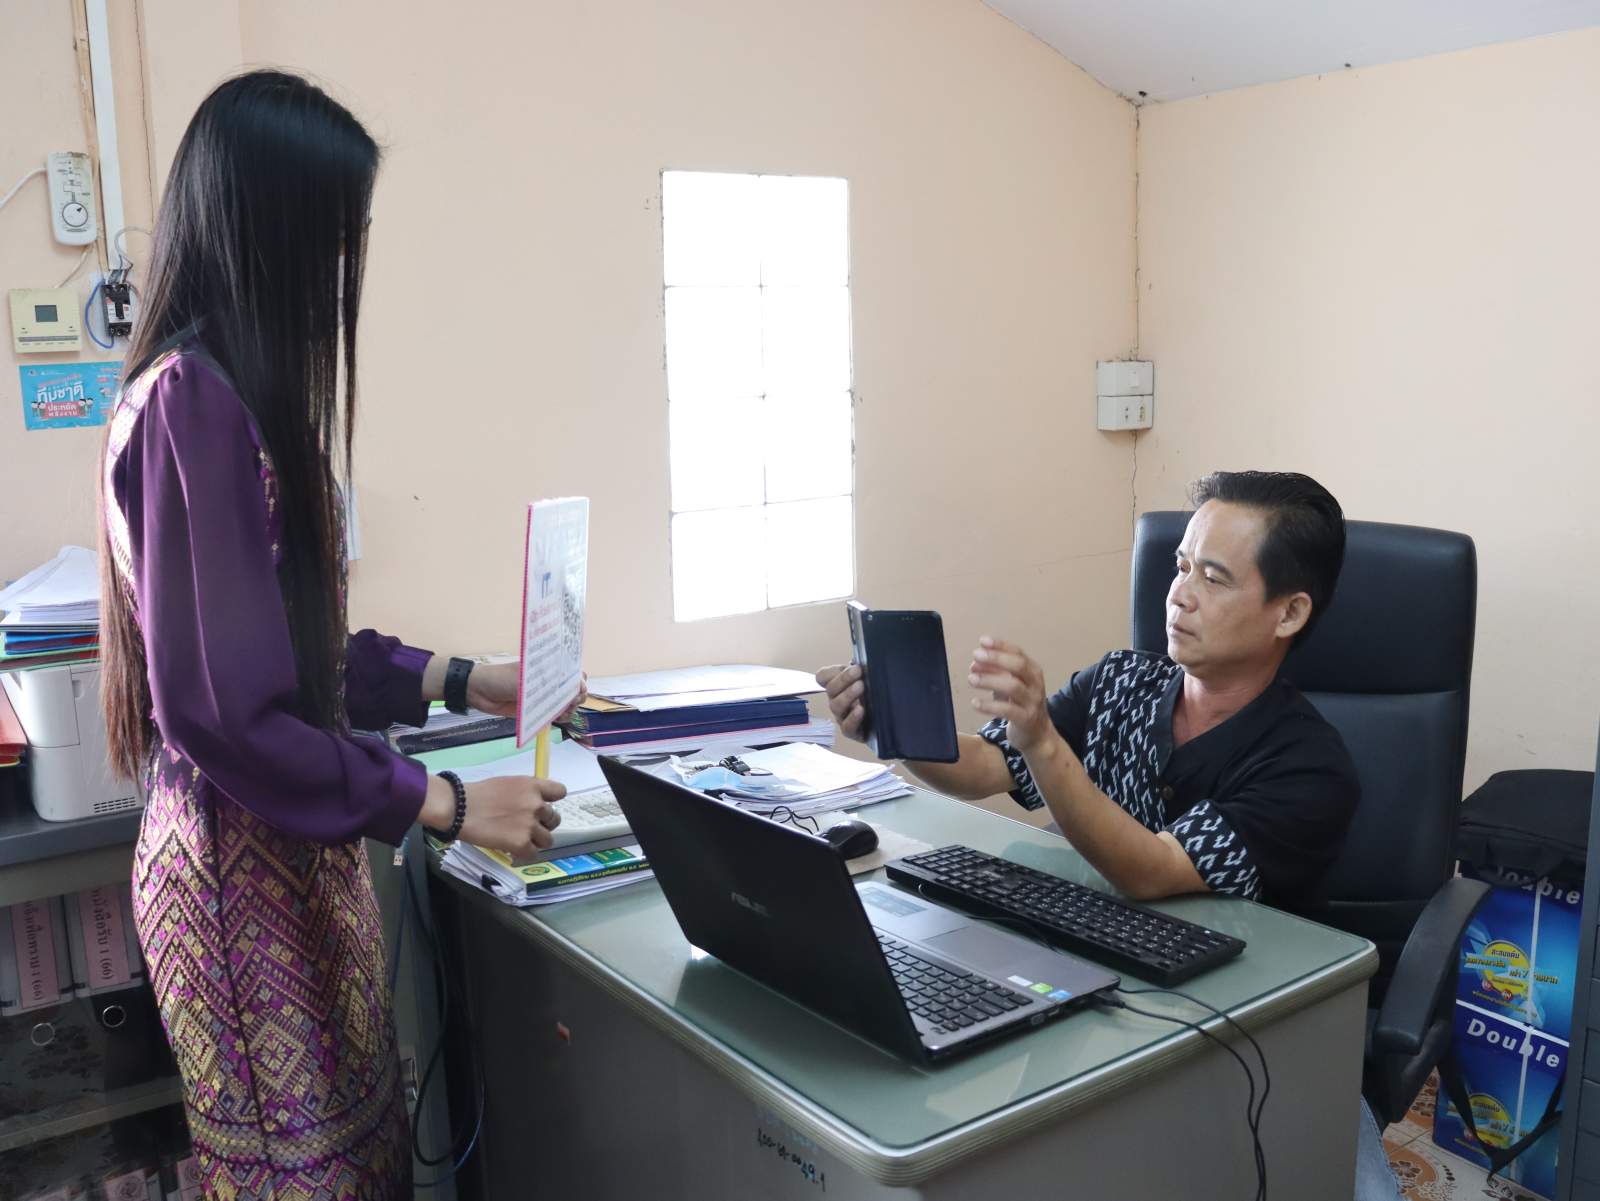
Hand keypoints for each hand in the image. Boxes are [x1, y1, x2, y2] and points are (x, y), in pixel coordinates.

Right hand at [458, 775, 566, 855]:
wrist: (459, 808)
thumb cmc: (477, 794)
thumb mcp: (507, 784)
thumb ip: (524, 793)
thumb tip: (532, 804)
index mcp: (532, 786)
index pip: (560, 792)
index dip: (552, 801)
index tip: (543, 806)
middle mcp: (536, 804)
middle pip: (555, 819)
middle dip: (543, 824)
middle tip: (527, 827)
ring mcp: (530, 825)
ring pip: (547, 840)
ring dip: (536, 841)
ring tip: (519, 840)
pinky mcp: (522, 843)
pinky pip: (534, 854)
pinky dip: (525, 854)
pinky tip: (513, 850)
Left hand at [466, 663, 587, 723]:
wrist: (480, 693)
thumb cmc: (501, 678)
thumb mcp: (525, 680)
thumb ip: (548, 685)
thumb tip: (572, 690)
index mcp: (551, 666)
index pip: (577, 673)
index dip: (580, 682)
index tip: (575, 691)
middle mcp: (552, 680)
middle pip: (577, 689)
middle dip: (576, 697)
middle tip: (567, 703)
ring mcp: (546, 696)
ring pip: (570, 704)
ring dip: (570, 709)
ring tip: (560, 713)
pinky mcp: (540, 710)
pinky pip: (558, 715)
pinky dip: (561, 718)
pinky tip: (555, 718)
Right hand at [816, 664, 869, 745]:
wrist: (890, 720)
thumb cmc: (877, 695)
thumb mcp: (871, 679)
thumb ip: (864, 669)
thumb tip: (861, 658)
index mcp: (839, 686)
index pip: (823, 677)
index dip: (829, 672)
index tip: (844, 666)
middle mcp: (837, 700)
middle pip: (831, 689)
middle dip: (844, 679)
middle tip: (858, 671)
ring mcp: (842, 717)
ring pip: (836, 706)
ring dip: (847, 694)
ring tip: (861, 686)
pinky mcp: (852, 732)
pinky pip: (847, 726)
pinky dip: (853, 717)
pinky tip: (861, 709)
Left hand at [968, 637, 1054, 755]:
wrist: (1037, 734)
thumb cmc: (1020, 704)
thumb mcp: (1010, 685)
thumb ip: (995, 673)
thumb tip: (974, 664)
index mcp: (1033, 671)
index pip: (1018, 653)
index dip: (1001, 646)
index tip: (982, 641)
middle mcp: (1036, 684)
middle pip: (1018, 666)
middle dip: (996, 658)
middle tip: (976, 656)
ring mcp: (1033, 702)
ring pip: (1012, 686)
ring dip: (990, 680)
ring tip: (971, 679)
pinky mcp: (1026, 719)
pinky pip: (1007, 710)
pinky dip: (989, 705)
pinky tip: (975, 702)